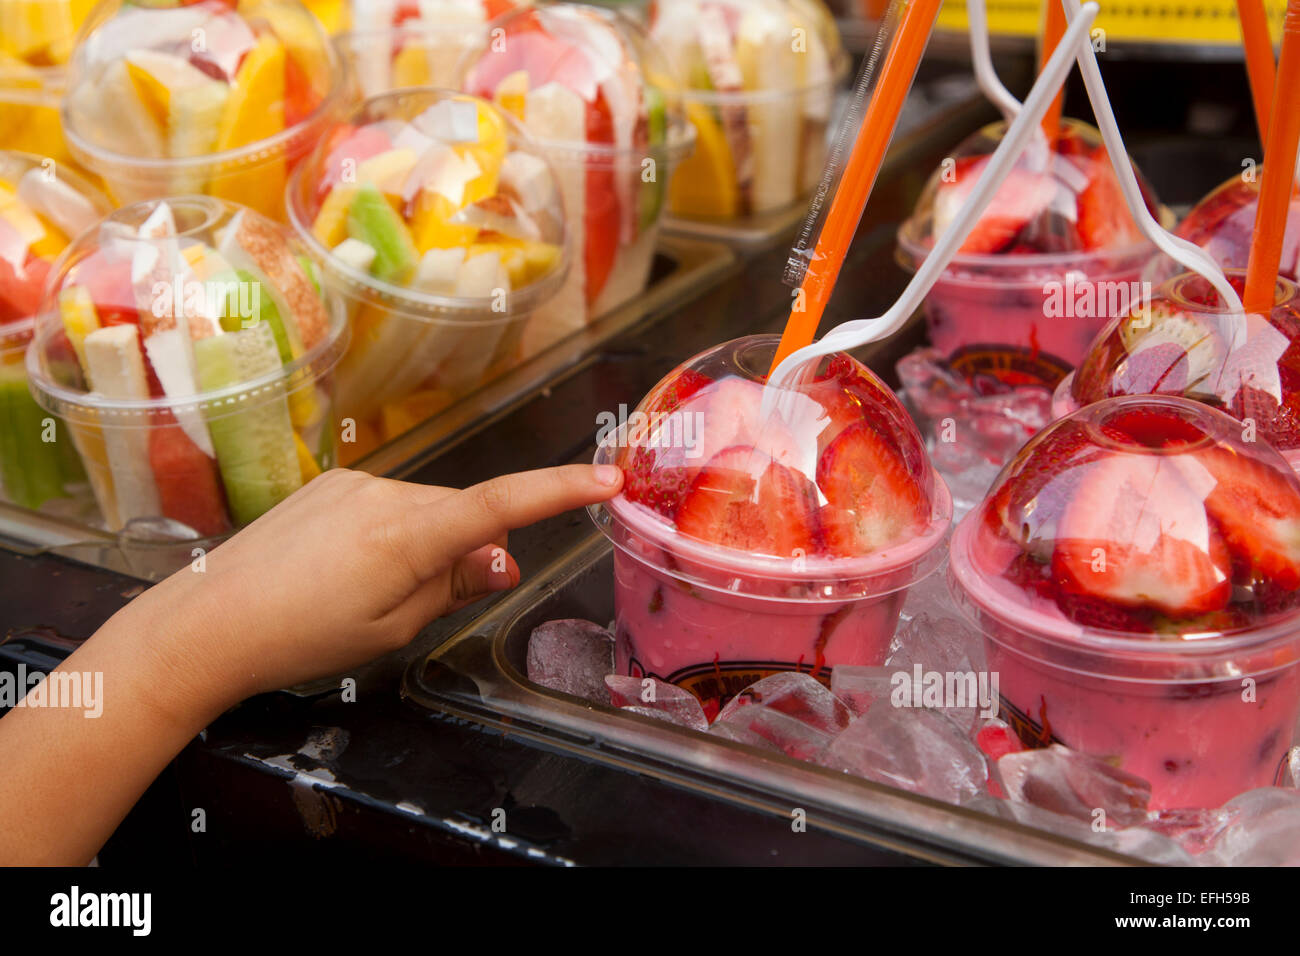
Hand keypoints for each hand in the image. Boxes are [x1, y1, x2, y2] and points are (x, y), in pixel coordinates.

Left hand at [130, 464, 622, 716]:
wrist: (206, 621)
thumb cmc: (301, 637)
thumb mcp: (392, 628)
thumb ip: (453, 586)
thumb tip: (504, 560)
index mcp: (409, 534)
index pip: (503, 505)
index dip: (560, 489)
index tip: (608, 478)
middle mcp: (387, 493)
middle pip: (463, 514)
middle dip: (466, 551)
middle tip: (427, 605)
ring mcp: (354, 484)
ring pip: (425, 510)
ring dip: (424, 544)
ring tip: (367, 594)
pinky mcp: (329, 485)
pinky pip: (387, 505)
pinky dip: (390, 534)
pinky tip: (344, 571)